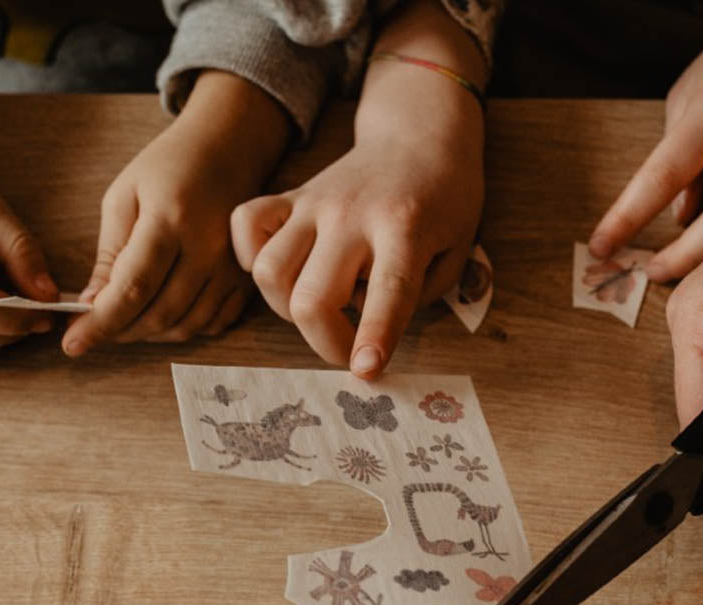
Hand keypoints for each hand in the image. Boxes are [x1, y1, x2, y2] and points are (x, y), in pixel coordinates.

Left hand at [61, 72, 288, 356]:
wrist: (228, 151)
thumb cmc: (168, 168)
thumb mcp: (124, 197)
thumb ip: (109, 254)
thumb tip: (91, 306)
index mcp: (171, 219)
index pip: (133, 287)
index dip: (100, 323)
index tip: (72, 344)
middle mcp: (209, 248)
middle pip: (160, 314)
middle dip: (120, 331)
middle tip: (92, 329)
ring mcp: (233, 268)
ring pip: (186, 326)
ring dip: (148, 334)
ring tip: (124, 321)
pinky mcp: (246, 281)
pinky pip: (211, 324)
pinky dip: (181, 328)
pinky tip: (161, 312)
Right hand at [231, 1, 485, 378]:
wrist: (418, 134)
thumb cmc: (443, 199)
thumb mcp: (457, 248)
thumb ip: (417, 295)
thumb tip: (362, 329)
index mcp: (405, 227)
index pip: (388, 291)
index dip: (374, 337)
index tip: (365, 372)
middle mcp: (351, 214)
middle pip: (311, 298)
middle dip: (326, 343)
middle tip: (347, 348)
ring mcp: (314, 203)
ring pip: (269, 272)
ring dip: (288, 308)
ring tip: (320, 304)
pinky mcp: (289, 197)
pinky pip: (245, 227)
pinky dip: (253, 259)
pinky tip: (286, 269)